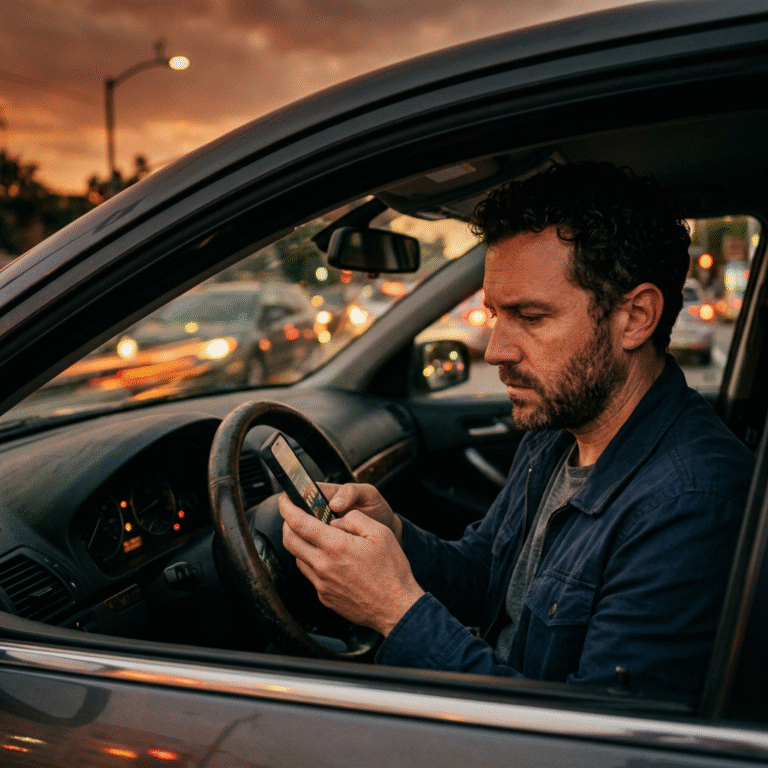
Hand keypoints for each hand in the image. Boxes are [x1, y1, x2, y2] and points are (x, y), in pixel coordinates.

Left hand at [280, 494, 423, 635]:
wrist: (396, 608)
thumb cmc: (391, 571)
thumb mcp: (379, 532)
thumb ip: (353, 519)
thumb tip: (336, 520)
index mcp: (335, 546)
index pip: (298, 523)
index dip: (287, 507)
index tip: (285, 499)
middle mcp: (323, 566)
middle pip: (289, 541)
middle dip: (287, 524)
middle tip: (294, 516)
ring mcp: (322, 584)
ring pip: (298, 558)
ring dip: (300, 544)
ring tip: (315, 537)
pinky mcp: (325, 597)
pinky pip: (310, 575)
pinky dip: (313, 562)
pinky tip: (329, 559)